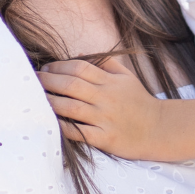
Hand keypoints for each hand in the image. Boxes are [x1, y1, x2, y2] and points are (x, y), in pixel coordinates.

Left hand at [38, 56, 168, 158]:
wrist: (160, 129)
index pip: (79, 68)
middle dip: (49, 81)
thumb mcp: (126, 77)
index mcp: (110, 81)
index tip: (46, 68)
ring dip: (51, 102)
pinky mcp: (106, 138)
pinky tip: (51, 122)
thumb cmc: (139, 102)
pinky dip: (64, 127)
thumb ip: (105, 63)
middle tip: (34, 80)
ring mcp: (106, 118)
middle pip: (72, 85)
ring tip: (36, 99)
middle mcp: (107, 98)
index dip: (59, 66)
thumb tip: (77, 55)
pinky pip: (79, 132)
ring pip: (72, 108)